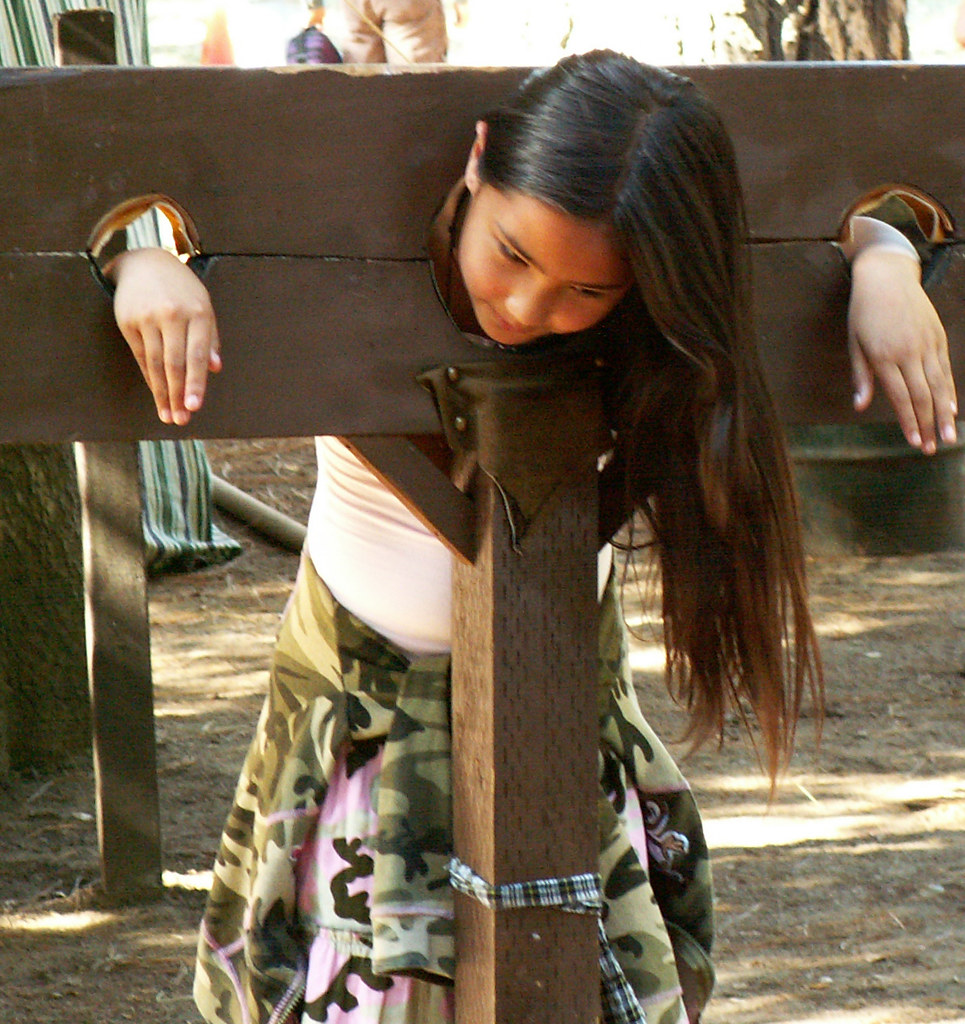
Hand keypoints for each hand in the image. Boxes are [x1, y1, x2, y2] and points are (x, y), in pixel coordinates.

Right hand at [111, 247, 220, 424]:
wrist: (145, 264)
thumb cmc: (183, 292)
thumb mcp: (203, 308)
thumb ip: (210, 338)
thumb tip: (215, 368)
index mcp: (197, 312)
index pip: (196, 354)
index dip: (195, 383)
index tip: (195, 407)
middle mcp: (171, 315)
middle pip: (174, 363)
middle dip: (178, 394)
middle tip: (181, 420)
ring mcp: (147, 318)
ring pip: (155, 363)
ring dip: (162, 393)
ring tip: (169, 415)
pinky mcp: (128, 321)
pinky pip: (141, 356)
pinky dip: (150, 378)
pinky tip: (157, 395)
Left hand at [848, 247, 955, 454]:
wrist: (887, 277)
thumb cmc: (863, 313)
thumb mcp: (854, 343)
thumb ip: (860, 376)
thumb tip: (860, 406)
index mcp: (884, 356)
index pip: (900, 397)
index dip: (908, 422)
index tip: (913, 442)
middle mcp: (909, 352)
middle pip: (923, 396)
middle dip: (928, 425)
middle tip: (931, 448)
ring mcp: (927, 344)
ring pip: (939, 385)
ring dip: (944, 414)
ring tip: (949, 437)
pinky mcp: (938, 337)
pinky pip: (945, 369)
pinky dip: (949, 390)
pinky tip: (951, 408)